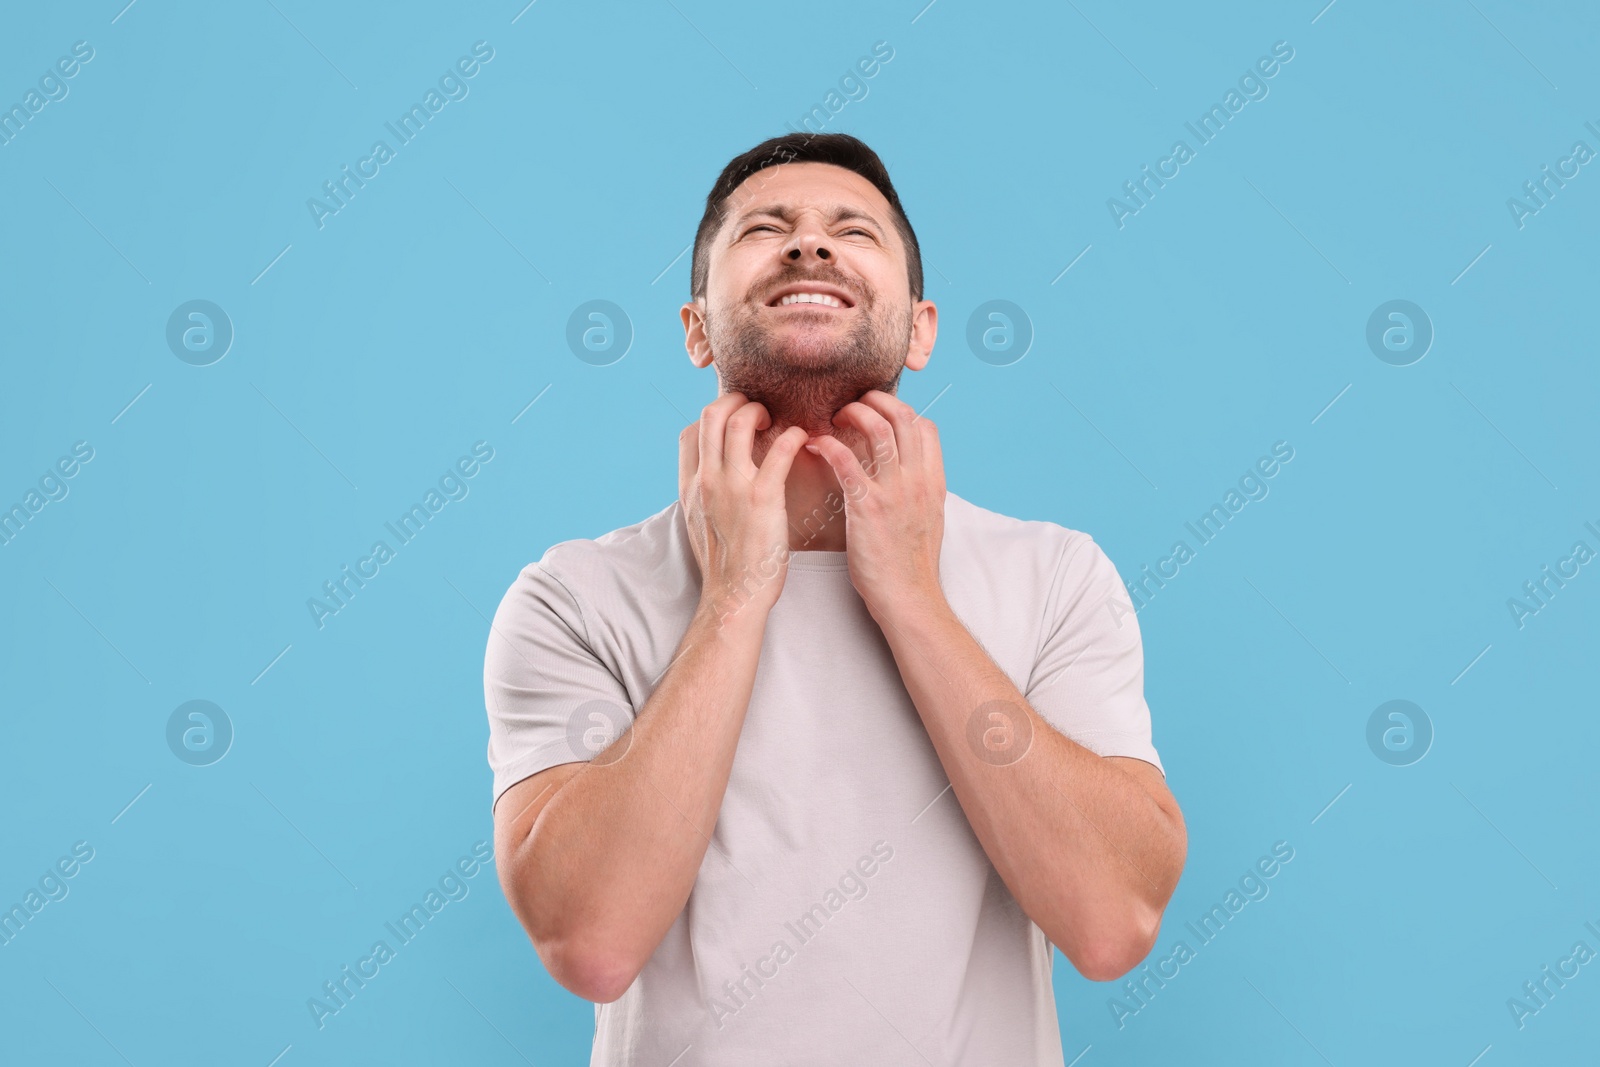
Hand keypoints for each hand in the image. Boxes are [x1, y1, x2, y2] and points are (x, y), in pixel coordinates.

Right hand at [679, 393, 807, 628]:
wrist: (734, 596)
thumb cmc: (724, 564)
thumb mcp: (698, 523)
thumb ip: (703, 495)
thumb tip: (712, 476)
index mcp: (690, 486)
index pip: (689, 432)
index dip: (711, 419)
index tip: (732, 423)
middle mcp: (706, 480)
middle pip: (711, 415)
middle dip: (735, 400)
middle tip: (756, 410)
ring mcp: (732, 487)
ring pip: (739, 421)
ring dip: (760, 411)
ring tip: (775, 420)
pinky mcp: (762, 498)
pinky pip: (779, 449)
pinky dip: (793, 436)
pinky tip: (802, 439)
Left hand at [805, 390, 946, 618]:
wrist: (908, 597)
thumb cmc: (910, 564)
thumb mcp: (927, 520)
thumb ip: (919, 492)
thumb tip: (906, 475)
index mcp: (933, 482)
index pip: (926, 428)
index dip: (903, 413)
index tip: (881, 416)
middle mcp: (918, 480)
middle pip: (904, 417)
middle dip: (877, 400)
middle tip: (854, 404)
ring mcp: (895, 491)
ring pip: (879, 429)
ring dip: (854, 413)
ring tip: (836, 416)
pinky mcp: (868, 506)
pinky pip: (846, 460)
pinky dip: (828, 444)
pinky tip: (816, 445)